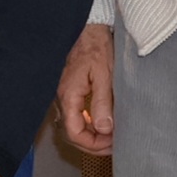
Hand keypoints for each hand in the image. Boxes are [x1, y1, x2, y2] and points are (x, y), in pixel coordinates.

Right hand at [57, 23, 115, 155]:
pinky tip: (101, 124)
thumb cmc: (97, 48)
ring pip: (73, 127)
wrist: (89, 30)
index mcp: (69, 96)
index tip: (111, 144)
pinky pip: (75, 117)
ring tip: (110, 138)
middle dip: (93, 145)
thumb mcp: (104, 75)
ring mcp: (65, 96)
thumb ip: (103, 102)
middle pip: (72, 134)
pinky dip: (88, 126)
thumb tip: (105, 129)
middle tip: (113, 146)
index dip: (92, 144)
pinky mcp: (70, 92)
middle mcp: (62, 99)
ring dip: (91, 137)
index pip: (74, 133)